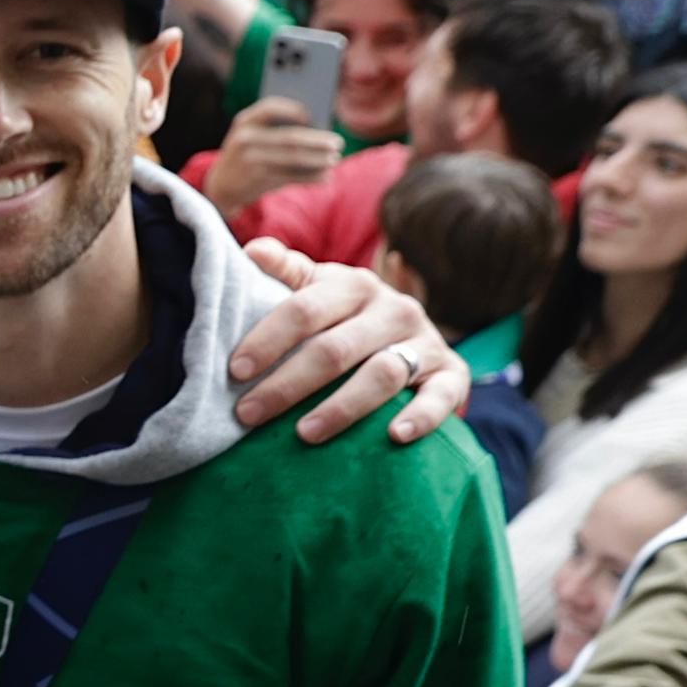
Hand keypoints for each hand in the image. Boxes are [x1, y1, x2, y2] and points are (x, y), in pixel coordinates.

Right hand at [202, 98, 347, 216]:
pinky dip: (311, 177)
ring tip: (334, 160)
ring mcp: (251, 160)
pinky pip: (291, 177)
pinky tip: (325, 176)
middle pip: (290, 138)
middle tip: (338, 143)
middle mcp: (245, 139)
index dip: (294, 110)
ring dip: (318, 160)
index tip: (314, 115)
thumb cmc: (246, 155)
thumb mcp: (251, 136)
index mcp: (245, 121)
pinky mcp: (257, 179)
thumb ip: (275, 128)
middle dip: (318, 141)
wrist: (221, 185)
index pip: (270, 107)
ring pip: (294, 159)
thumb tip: (318, 129)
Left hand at [228, 241, 467, 444]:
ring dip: (342, 407)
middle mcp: (394, 309)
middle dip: (287, 385)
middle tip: (248, 414)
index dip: (267, 340)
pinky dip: (421, 416)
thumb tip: (251, 251)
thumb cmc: (346, 316)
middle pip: (336, 349)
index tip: (235, 372)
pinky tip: (395, 436)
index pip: (304, 310)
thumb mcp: (319, 289)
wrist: (411, 335)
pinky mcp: (451, 375)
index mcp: (355, 285)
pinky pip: (442, 396)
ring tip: (304, 433)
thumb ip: (286, 272)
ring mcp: (426, 342)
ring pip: (382, 375)